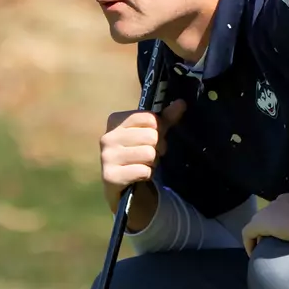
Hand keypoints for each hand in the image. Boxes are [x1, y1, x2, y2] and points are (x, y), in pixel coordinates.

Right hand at [99, 99, 187, 218]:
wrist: (123, 185)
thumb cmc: (138, 154)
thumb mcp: (151, 134)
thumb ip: (166, 118)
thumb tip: (181, 103)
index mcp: (115, 120)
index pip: (150, 118)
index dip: (159, 129)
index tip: (153, 138)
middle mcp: (108, 137)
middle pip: (151, 136)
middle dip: (157, 148)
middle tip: (151, 155)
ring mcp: (107, 157)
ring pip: (149, 154)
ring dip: (152, 162)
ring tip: (144, 164)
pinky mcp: (110, 176)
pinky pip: (143, 171)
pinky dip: (147, 175)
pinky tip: (138, 175)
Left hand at [241, 183, 288, 255]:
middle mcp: (287, 200)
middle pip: (279, 212)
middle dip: (280, 222)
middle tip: (282, 237)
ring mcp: (273, 210)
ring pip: (266, 222)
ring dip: (267, 232)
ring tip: (268, 245)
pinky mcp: (261, 223)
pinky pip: (249, 234)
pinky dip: (251, 243)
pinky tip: (253, 253)